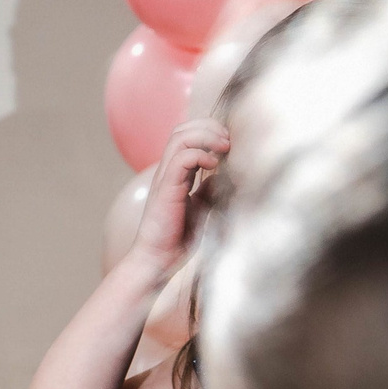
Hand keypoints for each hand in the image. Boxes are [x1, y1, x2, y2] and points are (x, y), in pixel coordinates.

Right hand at [126, 120, 231, 273]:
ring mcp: (165, 178)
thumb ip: (208, 190)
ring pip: (180, 137)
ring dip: (207, 136)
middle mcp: (167, 172)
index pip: (187, 136)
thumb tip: (222, 175)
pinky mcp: (166, 188)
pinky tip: (214, 166)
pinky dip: (200, 154)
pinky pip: (181, 158)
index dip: (209, 132)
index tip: (230, 144)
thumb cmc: (177, 240)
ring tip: (224, 147)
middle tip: (229, 141)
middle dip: (210, 127)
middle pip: (183, 129)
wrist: (157, 260)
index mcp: (175, 174)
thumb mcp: (201, 209)